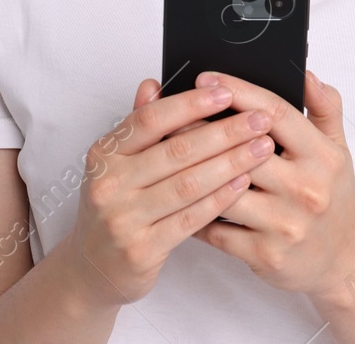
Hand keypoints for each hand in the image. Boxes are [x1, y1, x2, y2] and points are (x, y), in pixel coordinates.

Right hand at [56, 78, 277, 309]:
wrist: (92, 269)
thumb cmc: (116, 207)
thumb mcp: (118, 164)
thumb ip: (138, 125)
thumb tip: (152, 84)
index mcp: (105, 154)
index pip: (151, 119)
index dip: (190, 104)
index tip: (226, 92)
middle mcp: (109, 184)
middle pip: (177, 151)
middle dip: (225, 132)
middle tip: (259, 120)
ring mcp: (123, 219)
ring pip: (188, 184)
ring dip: (231, 163)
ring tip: (261, 148)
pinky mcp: (141, 250)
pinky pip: (190, 219)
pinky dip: (220, 199)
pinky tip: (243, 183)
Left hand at [192, 70, 354, 297]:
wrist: (343, 258)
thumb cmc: (333, 198)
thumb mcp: (338, 149)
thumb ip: (324, 107)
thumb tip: (306, 75)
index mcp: (322, 156)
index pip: (275, 114)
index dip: (239, 92)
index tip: (208, 79)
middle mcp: (306, 188)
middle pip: (244, 150)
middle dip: (204, 129)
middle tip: (173, 113)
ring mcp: (285, 223)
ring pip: (226, 191)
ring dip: (194, 173)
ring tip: (169, 157)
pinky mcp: (265, 254)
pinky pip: (217, 230)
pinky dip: (194, 214)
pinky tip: (177, 199)